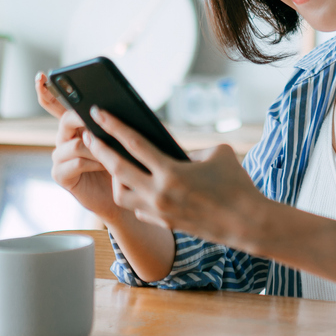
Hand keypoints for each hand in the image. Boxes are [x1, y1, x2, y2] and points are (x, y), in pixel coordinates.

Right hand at [35, 73, 127, 224]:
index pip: (56, 104)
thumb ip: (116, 121)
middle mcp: (64, 139)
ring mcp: (60, 157)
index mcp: (76, 126)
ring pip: (74, 142)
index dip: (46, 90)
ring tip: (112, 151)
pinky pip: (76, 162)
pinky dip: (94, 161)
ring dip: (96, 146)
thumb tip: (121, 101)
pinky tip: (105, 164)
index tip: (43, 76)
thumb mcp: (122, 137)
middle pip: (66, 120)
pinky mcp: (62, 175)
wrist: (124, 194)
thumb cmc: (126, 162)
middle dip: (81, 116)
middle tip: (97, 115)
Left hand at [83, 106, 269, 250]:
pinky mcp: (165, 223)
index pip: (134, 144)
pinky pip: (138, 208)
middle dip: (99, 149)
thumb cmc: (237, 184)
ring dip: (116, 178)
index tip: (98, 112)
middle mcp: (159, 193)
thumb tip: (171, 153)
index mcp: (171, 172)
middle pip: (117, 168)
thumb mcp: (216, 154)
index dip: (114, 126)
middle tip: (88, 135)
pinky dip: (136, 195)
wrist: (248, 223)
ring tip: (116, 165)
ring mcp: (159, 212)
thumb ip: (188, 151)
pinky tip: (140, 186)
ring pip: (121, 193)